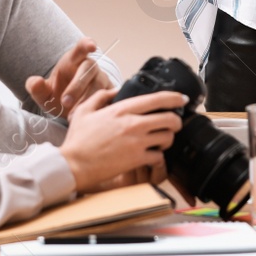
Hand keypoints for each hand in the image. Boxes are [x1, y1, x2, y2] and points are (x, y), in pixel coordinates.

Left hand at [26, 38, 113, 119]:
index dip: (87, 44)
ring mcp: (102, 79)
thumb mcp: (43, 94)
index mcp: (73, 60)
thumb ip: (35, 87)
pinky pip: (108, 98)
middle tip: (65, 102)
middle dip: (77, 86)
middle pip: (88, 70)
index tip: (91, 46)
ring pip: (99, 86)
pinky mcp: (109, 93)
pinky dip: (99, 107)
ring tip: (72, 115)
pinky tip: (89, 116)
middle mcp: (90, 67)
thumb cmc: (57, 95)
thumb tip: (36, 81)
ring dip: (86, 100)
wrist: (69, 109)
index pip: (81, 48)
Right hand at [58, 89, 184, 192]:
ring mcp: (137, 143)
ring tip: (160, 141)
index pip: (157, 99)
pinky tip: (152, 156)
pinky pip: (159, 157)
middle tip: (172, 124)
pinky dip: (158, 157)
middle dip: (176, 121)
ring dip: (167, 139)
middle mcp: (133, 124)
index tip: (182, 99)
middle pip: (170, 119)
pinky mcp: (136, 160)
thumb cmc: (78, 140)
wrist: (73, 165)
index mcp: (122, 109)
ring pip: (168, 138)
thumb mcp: (85, 111)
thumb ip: (101, 96)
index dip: (175, 98)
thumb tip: (115, 90)